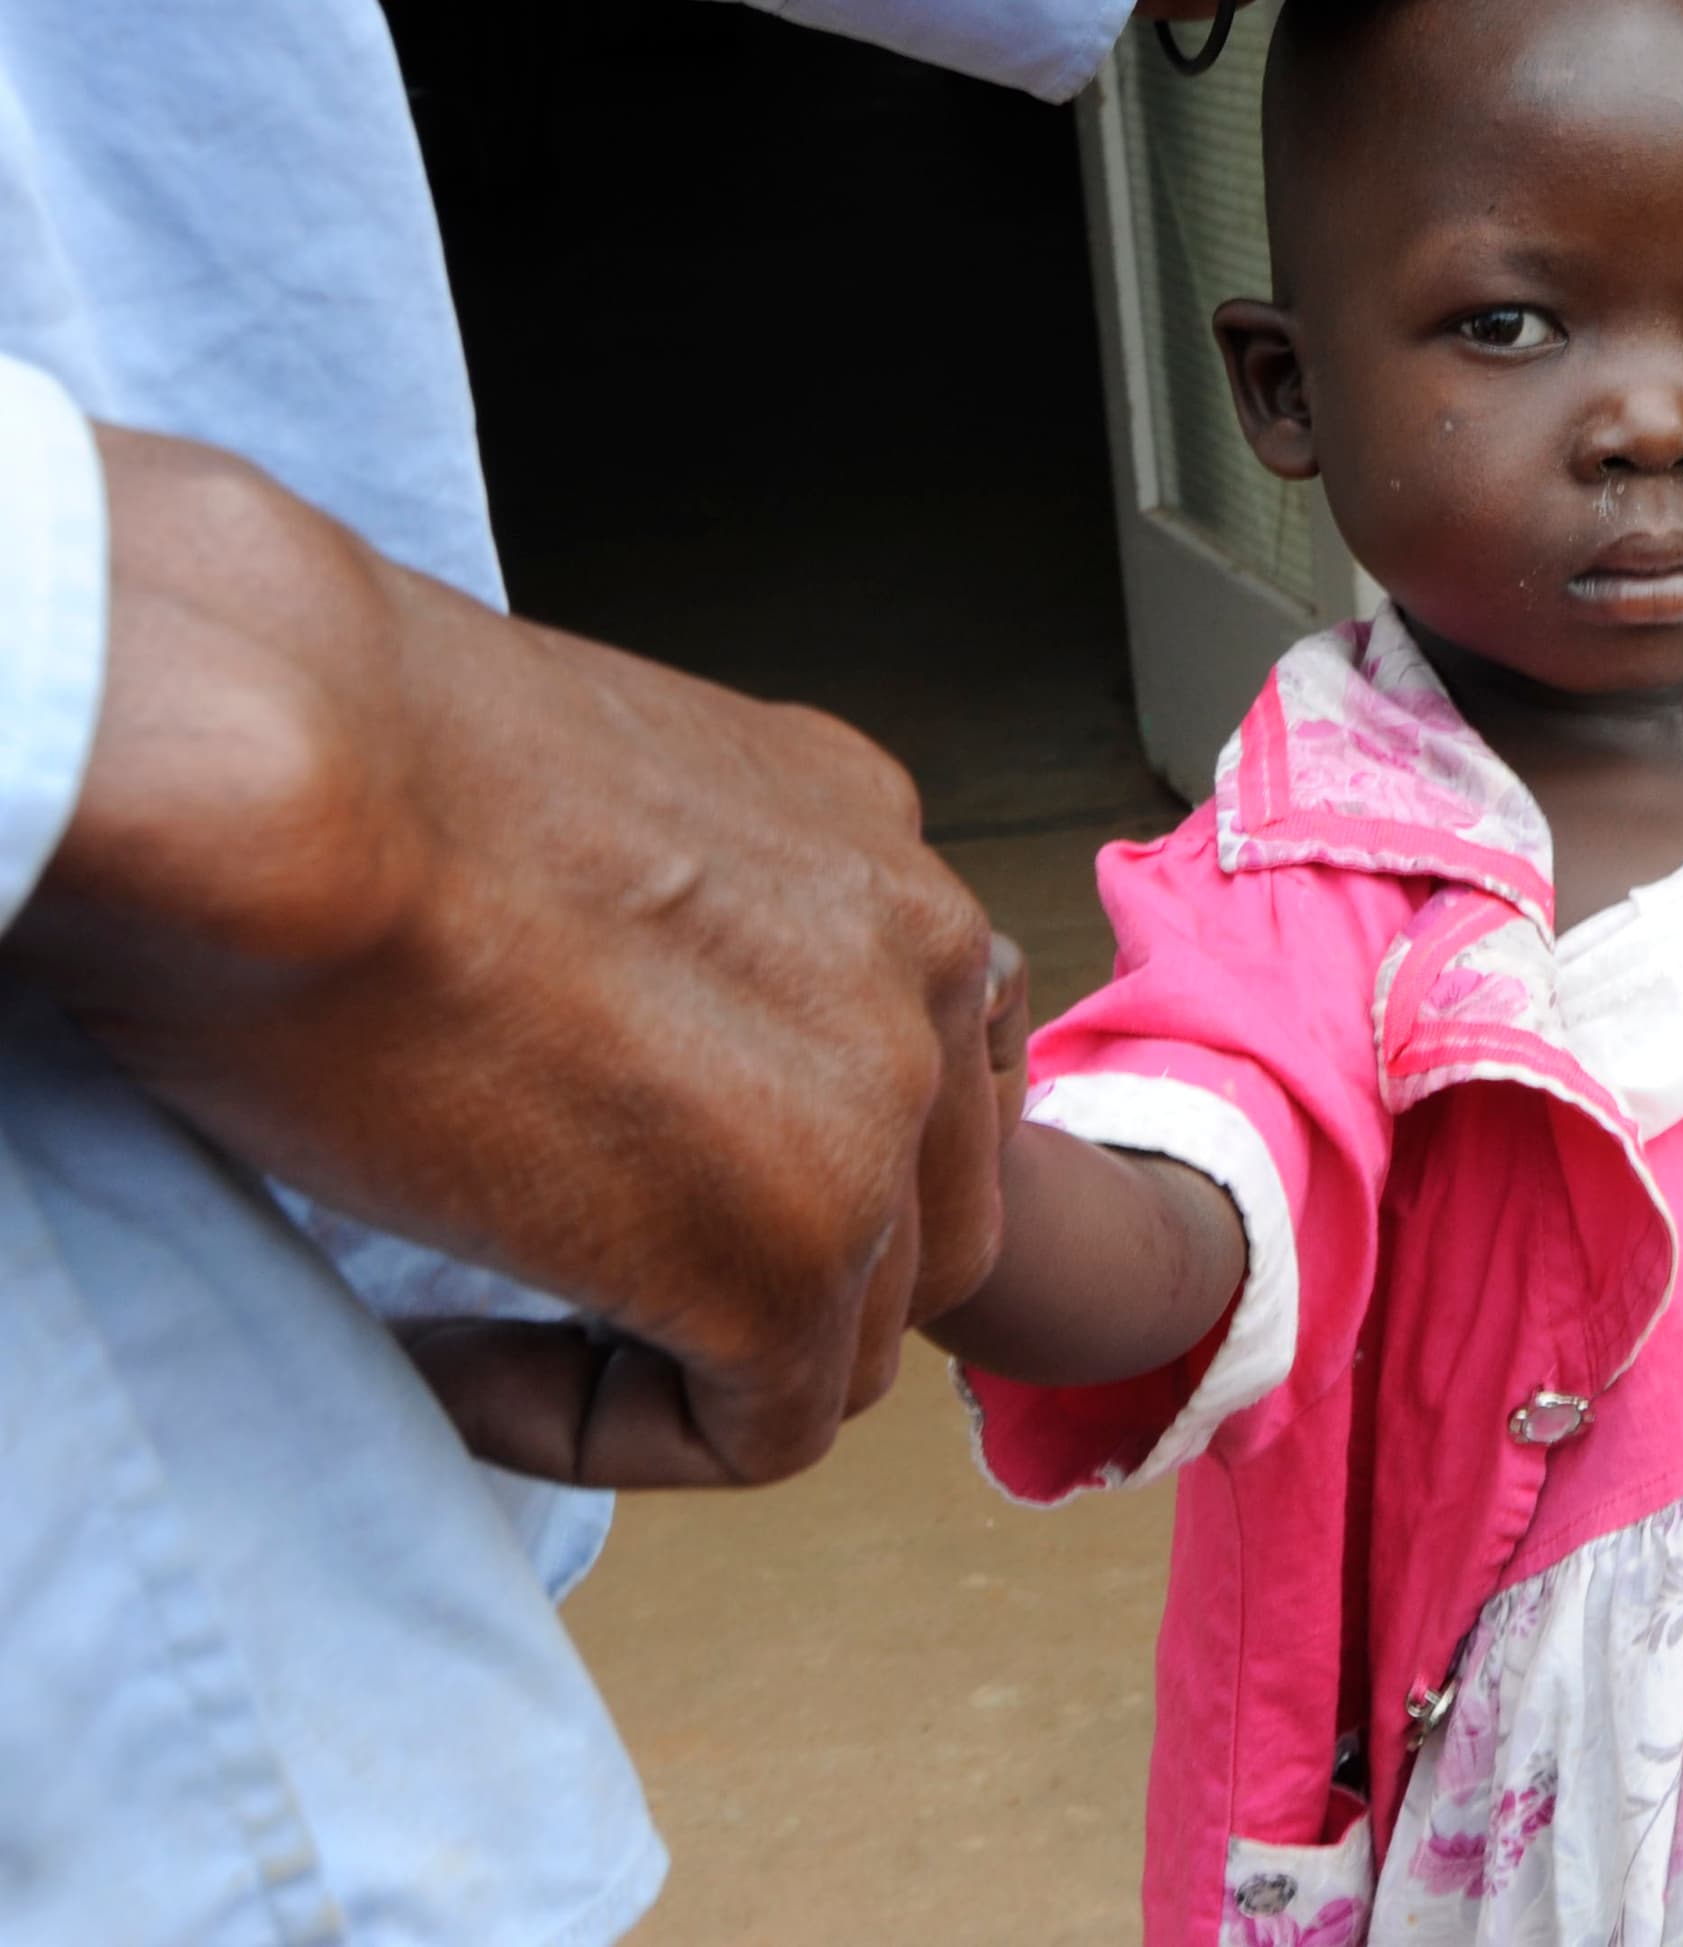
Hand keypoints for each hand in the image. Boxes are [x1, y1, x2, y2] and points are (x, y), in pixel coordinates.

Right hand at [7, 427, 1019, 1487]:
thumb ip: (636, 903)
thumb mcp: (557, 792)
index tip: (609, 1159)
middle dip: (767, 1265)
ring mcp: (879, 1102)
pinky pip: (757, 1429)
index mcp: (860, 830)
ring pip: (848, 1328)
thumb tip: (579, 1004)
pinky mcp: (793, 1249)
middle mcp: (919, 947)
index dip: (795, 1139)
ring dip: (677, 1354)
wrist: (270, 760)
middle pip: (918, 1199)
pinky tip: (442, 1356)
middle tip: (557, 1262)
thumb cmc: (317, 747)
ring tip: (470, 1314)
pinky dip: (601, 1428)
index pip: (910, 1039)